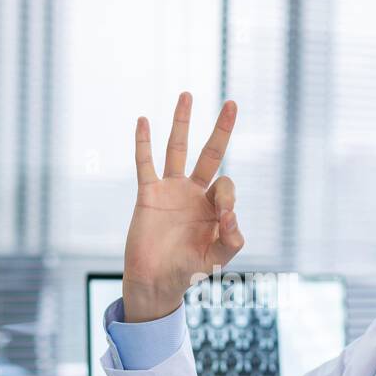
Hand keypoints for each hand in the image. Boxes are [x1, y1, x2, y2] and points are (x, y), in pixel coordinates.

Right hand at [123, 92, 244, 322]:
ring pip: (177, 149)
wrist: (155, 281)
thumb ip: (231, 240)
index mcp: (214, 207)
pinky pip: (145, 163)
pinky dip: (143, 142)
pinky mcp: (148, 194)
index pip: (226, 185)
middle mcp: (194, 193)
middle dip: (221, 129)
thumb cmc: (187, 271)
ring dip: (182, 122)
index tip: (223, 217)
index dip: (227, 196)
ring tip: (187, 94)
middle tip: (232, 103)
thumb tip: (231, 213)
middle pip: (210, 153)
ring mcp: (170, 191)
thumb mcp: (217, 259)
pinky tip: (144, 120)